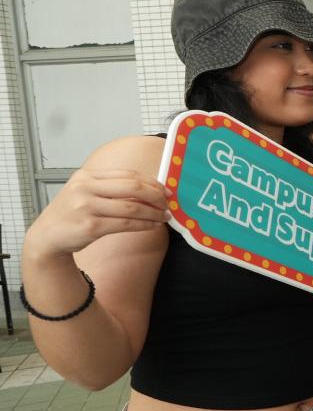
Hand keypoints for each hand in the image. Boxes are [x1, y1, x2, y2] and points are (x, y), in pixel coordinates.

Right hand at [26, 169, 170, 257]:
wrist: (47, 236)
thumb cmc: (71, 214)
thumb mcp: (85, 192)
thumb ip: (111, 187)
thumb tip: (150, 190)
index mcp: (86, 176)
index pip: (128, 175)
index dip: (151, 182)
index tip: (165, 190)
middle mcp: (85, 188)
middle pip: (133, 187)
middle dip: (156, 196)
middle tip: (167, 204)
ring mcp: (86, 207)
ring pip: (132, 207)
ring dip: (153, 213)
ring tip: (164, 217)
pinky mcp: (90, 226)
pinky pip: (125, 224)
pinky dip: (143, 225)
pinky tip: (152, 226)